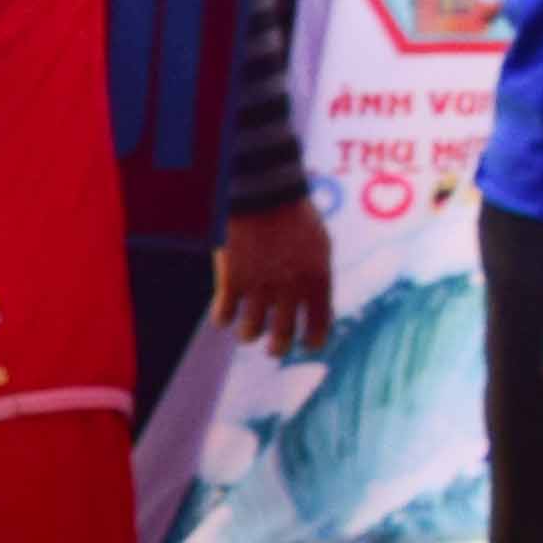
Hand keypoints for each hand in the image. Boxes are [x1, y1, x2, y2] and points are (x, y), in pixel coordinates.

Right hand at [214, 199, 338, 359]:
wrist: (264, 194)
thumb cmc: (294, 217)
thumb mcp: (319, 247)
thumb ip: (317, 278)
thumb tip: (315, 306)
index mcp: (317, 279)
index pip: (318, 325)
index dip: (312, 340)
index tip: (306, 343)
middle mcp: (289, 288)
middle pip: (282, 337)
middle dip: (278, 348)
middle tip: (274, 349)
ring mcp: (258, 286)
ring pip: (250, 333)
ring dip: (249, 334)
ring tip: (247, 330)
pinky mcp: (231, 281)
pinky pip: (222, 317)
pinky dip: (223, 319)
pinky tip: (225, 312)